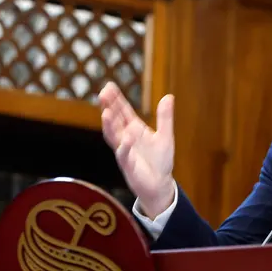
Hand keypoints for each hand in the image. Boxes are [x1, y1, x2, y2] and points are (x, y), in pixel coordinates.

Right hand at [99, 81, 175, 216]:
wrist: (159, 184)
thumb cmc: (160, 160)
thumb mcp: (165, 136)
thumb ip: (165, 117)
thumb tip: (169, 96)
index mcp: (134, 128)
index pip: (123, 111)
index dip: (116, 99)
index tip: (108, 86)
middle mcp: (126, 137)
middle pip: (114, 120)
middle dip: (108, 107)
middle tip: (103, 94)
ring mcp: (125, 151)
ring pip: (113, 136)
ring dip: (109, 125)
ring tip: (106, 113)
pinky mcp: (128, 165)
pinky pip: (124, 155)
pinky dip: (124, 146)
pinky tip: (126, 138)